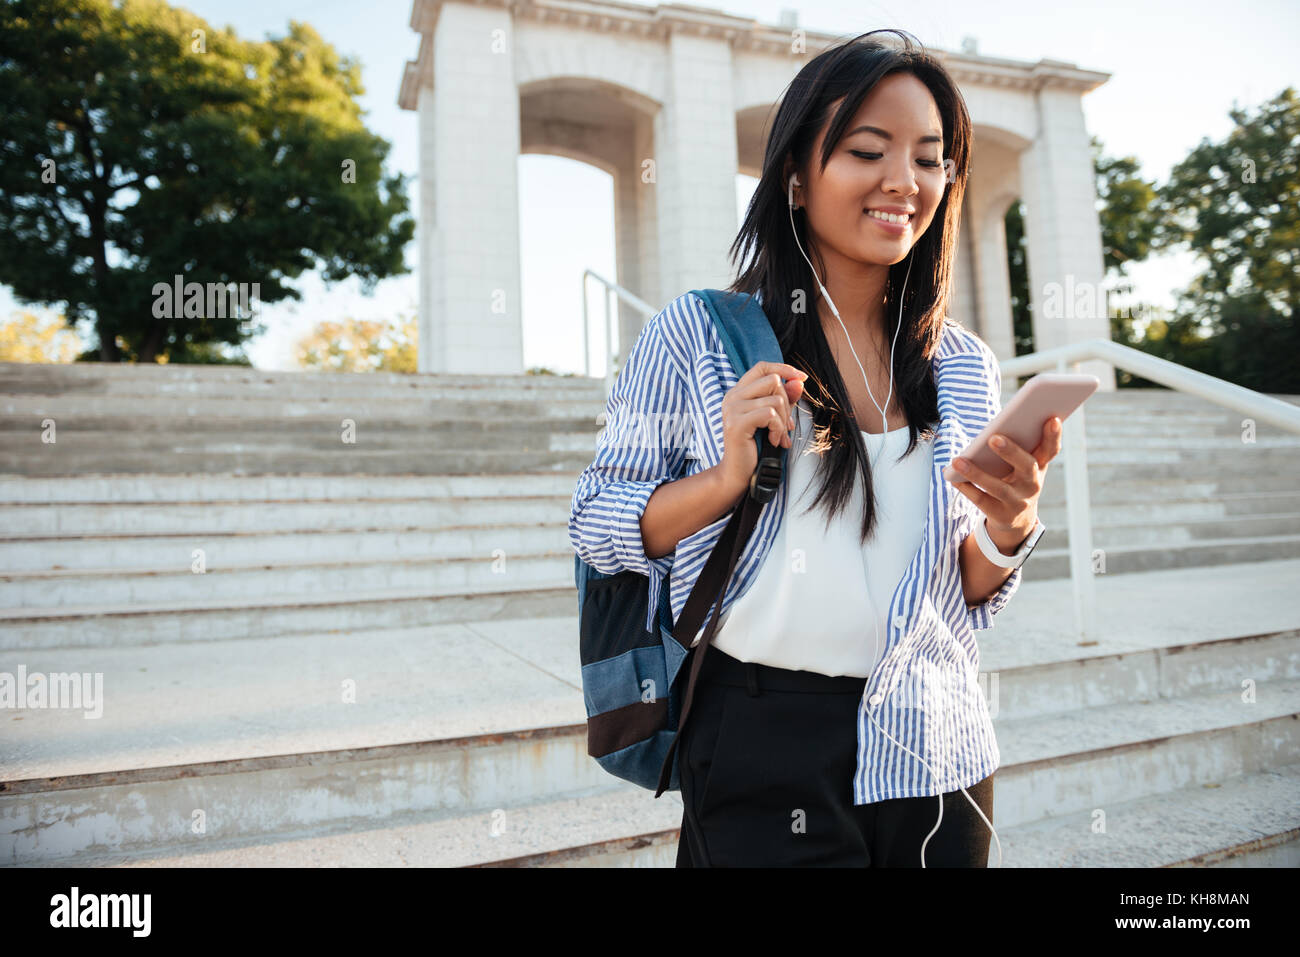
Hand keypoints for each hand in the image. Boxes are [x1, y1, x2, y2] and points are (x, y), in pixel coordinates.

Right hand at [716, 361, 807, 494]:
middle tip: (785, 425)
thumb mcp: (774, 419)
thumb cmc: (757, 447)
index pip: (762, 367)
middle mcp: (733, 397)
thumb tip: (799, 381)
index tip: (802, 377)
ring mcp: (732, 409)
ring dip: (784, 421)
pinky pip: (771, 415)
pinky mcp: (737, 423)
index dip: (784, 368)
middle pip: (773, 380)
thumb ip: (785, 399)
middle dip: (787, 404)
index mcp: (738, 392)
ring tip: (778, 436)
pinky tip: (773, 441)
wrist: (739, 474)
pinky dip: (778, 429)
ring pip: (775, 399)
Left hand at [943, 417, 1062, 545]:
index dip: (1053, 436)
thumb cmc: (1016, 480)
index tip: (1052, 419)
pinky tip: (952, 478)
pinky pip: (981, 500)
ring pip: (998, 487)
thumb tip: (993, 431)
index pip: (1051, 450)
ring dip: (977, 473)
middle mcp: (1033, 484)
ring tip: (958, 461)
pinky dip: (965, 488)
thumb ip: (1016, 448)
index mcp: (1040, 466)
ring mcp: (1018, 502)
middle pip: (1027, 467)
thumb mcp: (1021, 466)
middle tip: (994, 438)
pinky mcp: (1001, 515)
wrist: (1016, 519)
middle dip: (1011, 452)